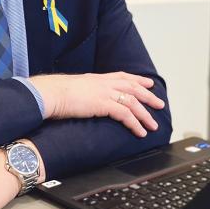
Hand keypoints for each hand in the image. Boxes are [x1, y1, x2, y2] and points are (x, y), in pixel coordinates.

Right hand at [29, 72, 164, 136]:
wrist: (50, 93)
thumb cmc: (56, 93)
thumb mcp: (74, 88)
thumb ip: (84, 91)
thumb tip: (84, 98)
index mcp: (97, 78)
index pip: (122, 76)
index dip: (137, 80)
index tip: (148, 83)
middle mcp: (104, 83)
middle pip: (133, 87)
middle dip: (148, 96)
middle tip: (159, 104)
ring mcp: (104, 93)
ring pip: (133, 102)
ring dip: (145, 115)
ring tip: (153, 125)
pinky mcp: (103, 104)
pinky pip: (125, 114)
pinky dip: (135, 123)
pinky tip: (139, 131)